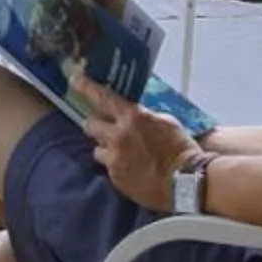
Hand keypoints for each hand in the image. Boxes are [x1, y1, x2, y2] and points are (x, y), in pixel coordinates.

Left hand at [68, 69, 196, 212]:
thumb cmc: (181, 148)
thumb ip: (144, 115)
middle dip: (96, 124)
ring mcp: (114, 159)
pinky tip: (132, 168)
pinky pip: (109, 167)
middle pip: (90, 124)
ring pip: (97, 149)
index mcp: (132, 118)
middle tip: (107, 127)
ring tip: (123, 153)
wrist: (186, 182)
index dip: (86, 87)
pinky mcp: (115, 178)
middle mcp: (117, 137)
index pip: (102, 97)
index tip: (76, 79)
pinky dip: (117, 166)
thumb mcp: (166, 121)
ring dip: (106, 148)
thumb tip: (131, 113)